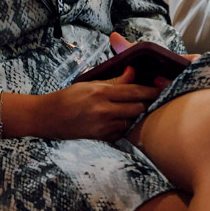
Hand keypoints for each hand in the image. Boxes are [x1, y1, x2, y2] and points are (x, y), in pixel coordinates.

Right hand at [5, 65, 159, 141]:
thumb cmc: (68, 97)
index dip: (150, 89)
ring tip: (137, 108)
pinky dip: (126, 125)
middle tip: (151, 97)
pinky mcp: (102, 138)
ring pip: (132, 120)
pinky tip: (122, 119)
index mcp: (101, 92)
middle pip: (138, 108)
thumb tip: (132, 73)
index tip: (160, 86)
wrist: (49, 118)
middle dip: (146, 102)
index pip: (134, 91)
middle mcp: (104, 110)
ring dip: (137, 114)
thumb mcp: (90, 83)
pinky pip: (123, 131)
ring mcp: (103, 126)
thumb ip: (114, 80)